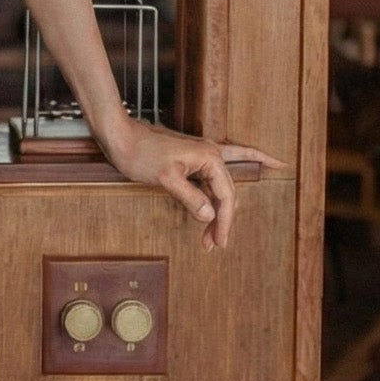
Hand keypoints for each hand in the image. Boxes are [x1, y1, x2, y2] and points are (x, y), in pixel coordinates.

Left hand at [101, 119, 288, 250]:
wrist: (120, 136)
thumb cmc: (140, 153)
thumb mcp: (166, 179)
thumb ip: (190, 197)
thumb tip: (210, 216)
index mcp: (210, 158)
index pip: (225, 195)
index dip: (223, 222)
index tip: (219, 242)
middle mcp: (211, 154)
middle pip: (225, 192)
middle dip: (221, 220)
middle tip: (213, 244)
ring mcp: (203, 155)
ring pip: (219, 187)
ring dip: (220, 210)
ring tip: (213, 234)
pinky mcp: (193, 158)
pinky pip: (215, 172)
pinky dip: (224, 183)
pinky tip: (259, 162)